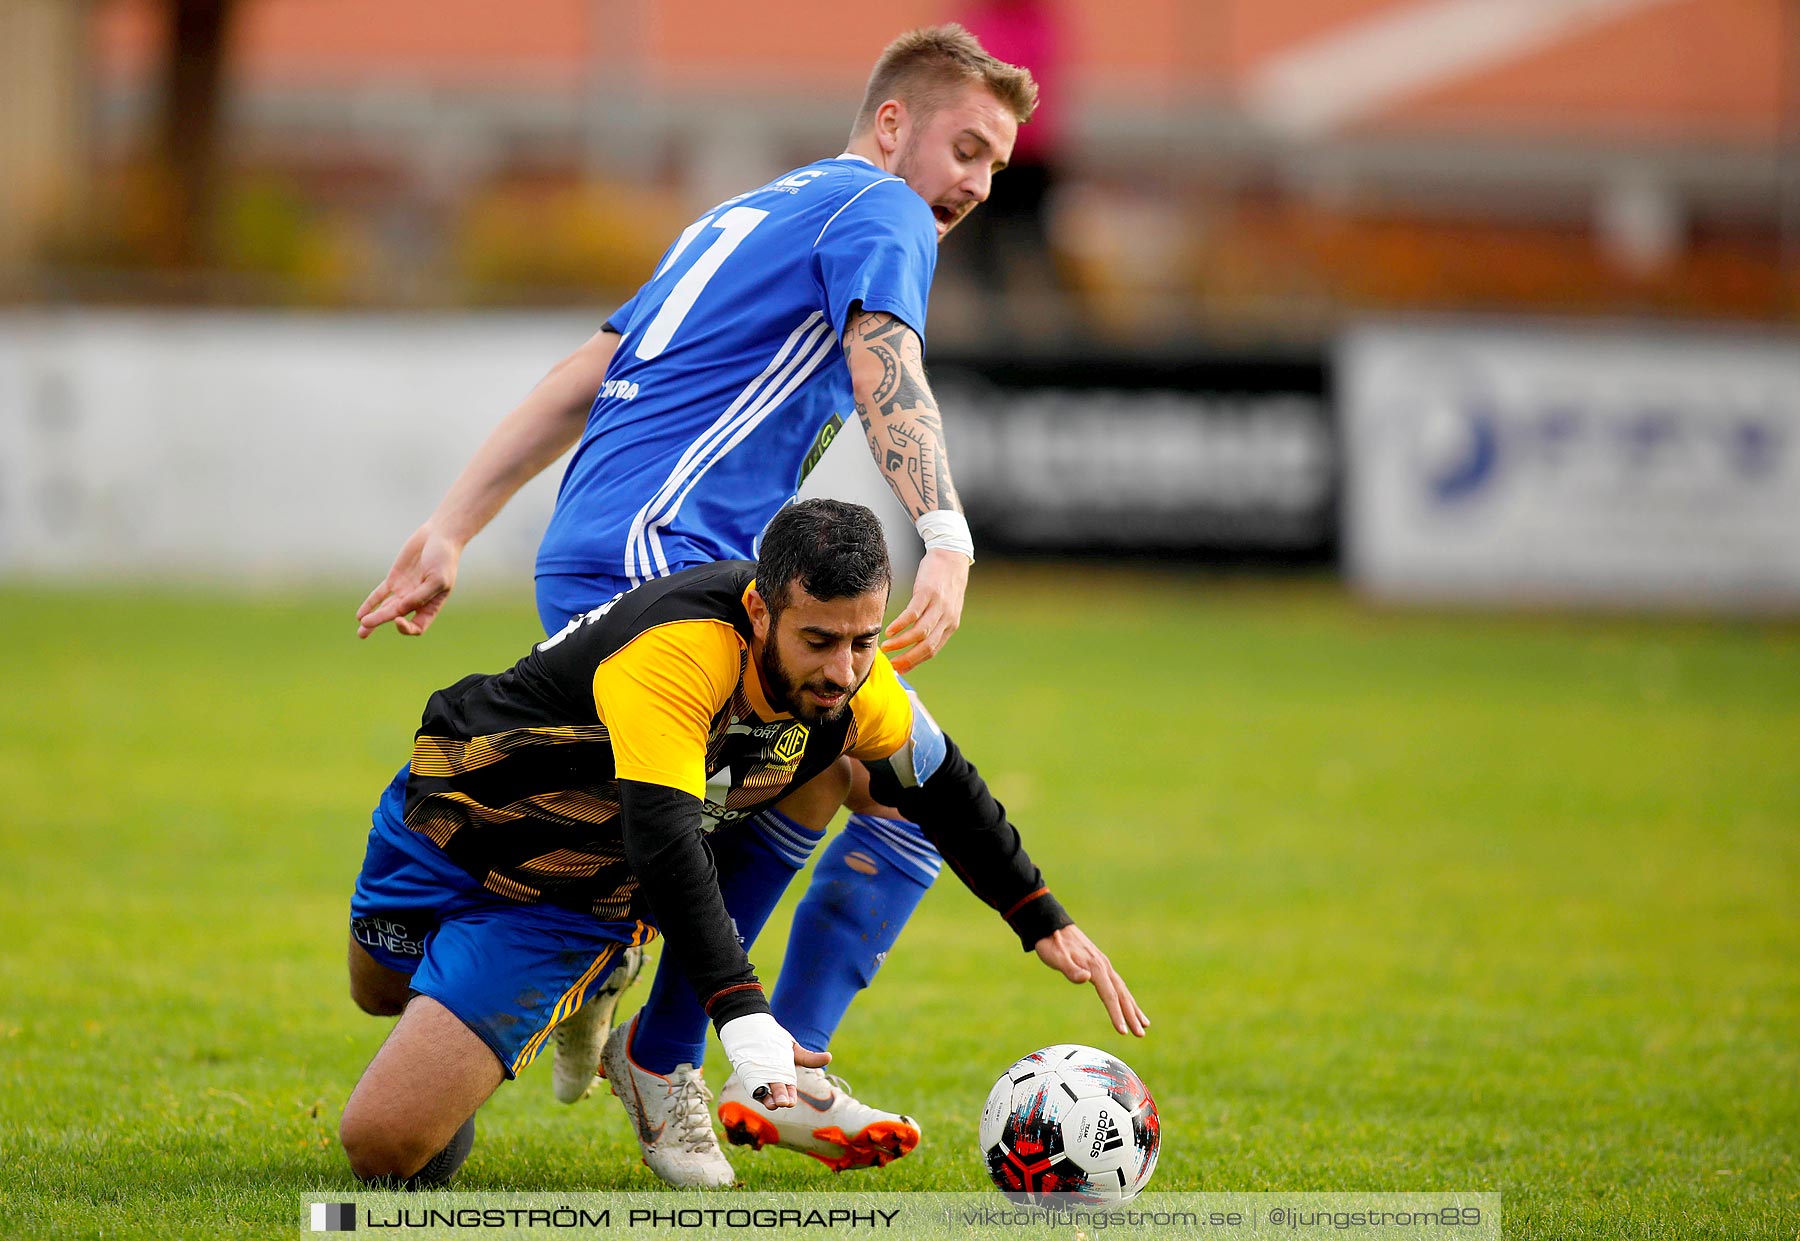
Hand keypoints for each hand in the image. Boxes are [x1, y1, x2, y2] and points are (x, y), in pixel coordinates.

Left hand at [355, 525, 462, 637]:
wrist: (439, 536)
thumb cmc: (444, 559)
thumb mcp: (437, 579)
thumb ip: (420, 596)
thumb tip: (400, 610)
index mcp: (431, 606)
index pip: (417, 626)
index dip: (406, 627)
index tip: (398, 618)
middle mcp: (416, 602)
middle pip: (396, 617)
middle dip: (380, 622)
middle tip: (364, 627)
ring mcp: (404, 591)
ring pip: (386, 609)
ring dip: (373, 619)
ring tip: (361, 630)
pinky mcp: (394, 580)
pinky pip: (380, 595)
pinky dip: (370, 604)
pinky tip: (360, 615)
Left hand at [718, 1012, 830, 1109]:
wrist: (758, 1032)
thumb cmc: (779, 1043)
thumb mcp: (795, 1050)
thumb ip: (810, 1057)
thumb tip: (829, 1057)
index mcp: (786, 1078)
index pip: (789, 1091)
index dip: (790, 1097)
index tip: (790, 1102)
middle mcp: (774, 1082)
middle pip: (778, 1093)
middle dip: (780, 1099)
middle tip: (781, 1103)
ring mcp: (761, 1080)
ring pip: (765, 1094)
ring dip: (768, 1099)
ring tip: (771, 1103)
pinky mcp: (750, 1077)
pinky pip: (753, 1086)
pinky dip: (756, 1090)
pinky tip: (758, 1090)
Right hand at [881, 547, 968, 672]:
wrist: (951, 555)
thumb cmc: (944, 582)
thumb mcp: (945, 606)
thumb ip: (934, 623)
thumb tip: (917, 639)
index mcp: (950, 625)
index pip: (932, 650)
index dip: (915, 662)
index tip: (900, 670)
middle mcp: (946, 618)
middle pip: (927, 646)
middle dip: (908, 658)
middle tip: (892, 665)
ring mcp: (937, 605)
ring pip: (920, 632)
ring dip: (901, 643)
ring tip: (886, 647)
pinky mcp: (927, 592)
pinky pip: (913, 613)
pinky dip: (901, 624)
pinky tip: (890, 630)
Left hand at [1034, 925, 1149, 1037]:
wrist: (1051, 926)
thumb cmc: (1051, 943)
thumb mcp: (1055, 957)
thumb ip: (1070, 969)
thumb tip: (1086, 978)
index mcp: (1095, 967)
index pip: (1109, 995)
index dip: (1116, 1014)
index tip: (1123, 1031)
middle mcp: (1103, 966)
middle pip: (1121, 994)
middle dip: (1131, 1015)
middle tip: (1140, 1035)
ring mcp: (1103, 965)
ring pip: (1122, 990)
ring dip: (1133, 1008)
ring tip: (1145, 1025)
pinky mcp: (1100, 965)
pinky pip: (1117, 984)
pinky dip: (1125, 997)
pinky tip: (1129, 1005)